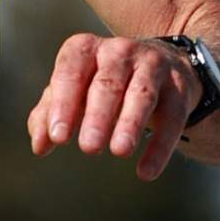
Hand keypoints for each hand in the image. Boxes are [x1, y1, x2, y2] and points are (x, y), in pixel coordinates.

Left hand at [27, 32, 200, 180]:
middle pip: (108, 84)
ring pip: (142, 95)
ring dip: (130, 123)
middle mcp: (119, 51)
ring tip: (119, 152)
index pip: (71, 72)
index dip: (63, 103)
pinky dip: (160, 146)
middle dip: (97, 116)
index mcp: (85, 49)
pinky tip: (146, 172)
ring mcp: (152, 66)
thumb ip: (49, 114)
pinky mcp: (179, 88)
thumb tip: (40, 146)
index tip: (58, 137)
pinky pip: (172, 117)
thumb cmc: (101, 82)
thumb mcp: (73, 90)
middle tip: (88, 148)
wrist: (161, 64)